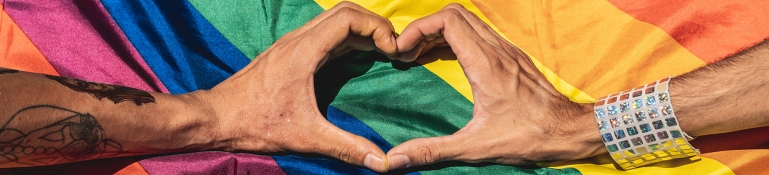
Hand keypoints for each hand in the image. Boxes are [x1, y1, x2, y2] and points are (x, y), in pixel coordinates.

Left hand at [192, 2, 396, 171]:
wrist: (216, 118)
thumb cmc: (254, 123)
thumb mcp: (306, 137)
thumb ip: (345, 146)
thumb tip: (380, 161)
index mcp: (303, 51)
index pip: (348, 18)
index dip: (376, 27)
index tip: (392, 50)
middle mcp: (297, 40)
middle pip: (344, 11)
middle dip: (373, 24)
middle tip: (393, 47)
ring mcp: (290, 44)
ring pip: (332, 20)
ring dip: (360, 29)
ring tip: (381, 51)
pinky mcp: (287, 53)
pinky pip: (323, 34)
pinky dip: (345, 38)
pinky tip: (356, 58)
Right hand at [387, 4, 603, 168]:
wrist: (570, 131)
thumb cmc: (529, 137)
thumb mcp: (475, 147)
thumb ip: (432, 150)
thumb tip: (394, 159)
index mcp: (485, 64)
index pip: (447, 21)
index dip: (418, 28)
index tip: (402, 50)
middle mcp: (496, 50)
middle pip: (454, 13)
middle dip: (425, 28)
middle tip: (407, 53)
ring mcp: (506, 51)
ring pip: (467, 21)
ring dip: (439, 32)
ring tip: (419, 56)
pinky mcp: (512, 57)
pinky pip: (479, 34)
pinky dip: (455, 39)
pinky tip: (444, 60)